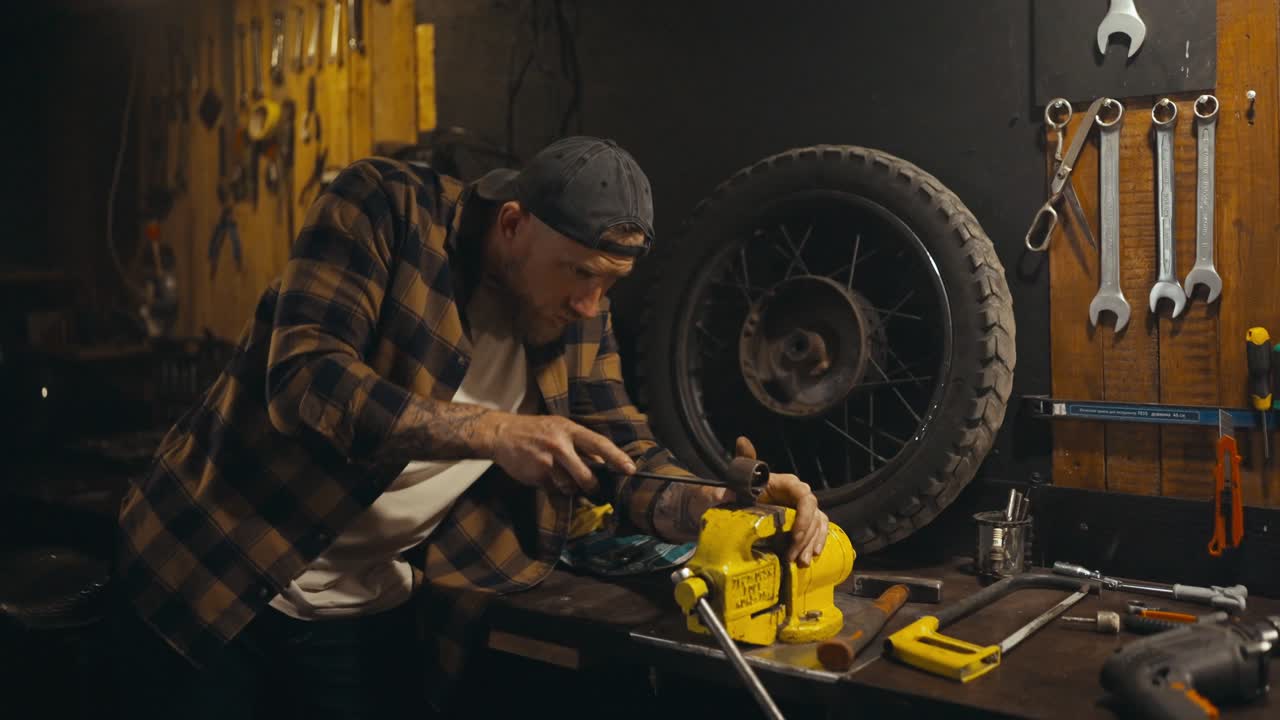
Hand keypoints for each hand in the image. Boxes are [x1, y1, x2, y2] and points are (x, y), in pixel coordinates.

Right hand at [479, 412, 634, 495]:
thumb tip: (604, 461)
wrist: (502, 433)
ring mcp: (546, 461)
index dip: (617, 458)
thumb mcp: (560, 428)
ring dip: (571, 487)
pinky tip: (545, 475)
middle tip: (595, 489)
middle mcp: (559, 444)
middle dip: (593, 486)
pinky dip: (554, 487)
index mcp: (569, 429)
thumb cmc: (536, 430)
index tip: (630, 470)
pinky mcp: (536, 475)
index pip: (599, 444)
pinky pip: (554, 489)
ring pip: (570, 486)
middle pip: (586, 475)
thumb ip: (580, 443)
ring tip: (561, 476)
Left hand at [736, 436, 828, 566]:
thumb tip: (740, 451)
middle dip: (805, 537)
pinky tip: (812, 556)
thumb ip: (739, 469)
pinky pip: (817, 531)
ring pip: (817, 525)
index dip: (804, 515)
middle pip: (813, 515)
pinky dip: (816, 543)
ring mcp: (801, 509)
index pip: (805, 496)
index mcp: (786, 483)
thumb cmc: (736, 489)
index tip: (795, 535)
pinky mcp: (801, 522)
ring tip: (801, 562)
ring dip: (810, 544)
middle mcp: (798, 495)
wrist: (731, 503)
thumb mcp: (736, 479)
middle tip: (792, 556)